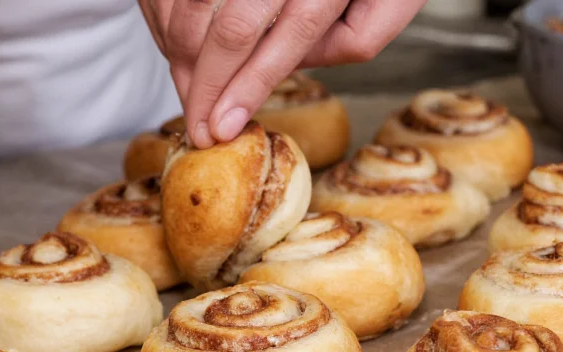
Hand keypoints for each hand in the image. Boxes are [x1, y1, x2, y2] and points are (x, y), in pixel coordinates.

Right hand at [138, 0, 426, 148]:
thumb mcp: (395, 0)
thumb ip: (354, 39)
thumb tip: (292, 68)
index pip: (287, 39)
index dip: (248, 88)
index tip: (221, 127)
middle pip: (232, 26)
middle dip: (205, 84)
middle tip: (196, 128)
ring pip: (194, 2)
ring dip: (181, 53)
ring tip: (188, 92)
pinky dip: (167, 17)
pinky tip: (180, 49)